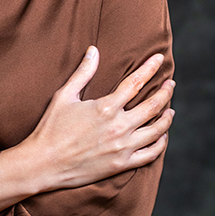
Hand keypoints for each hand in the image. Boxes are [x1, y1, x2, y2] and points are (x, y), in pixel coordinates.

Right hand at [0, 46, 174, 206]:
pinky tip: (162, 136)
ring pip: (157, 130)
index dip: (150, 68)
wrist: (44, 163)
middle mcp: (119, 127)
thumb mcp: (64, 96)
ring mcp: (122, 147)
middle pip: (153, 106)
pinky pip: (151, 154)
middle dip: (165, 92)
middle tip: (170, 84)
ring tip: (170, 109)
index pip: (136, 82)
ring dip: (167, 117)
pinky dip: (161, 143)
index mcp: (106, 107)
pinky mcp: (121, 165)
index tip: (159, 59)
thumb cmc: (51, 128)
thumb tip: (93, 50)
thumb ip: (83, 73)